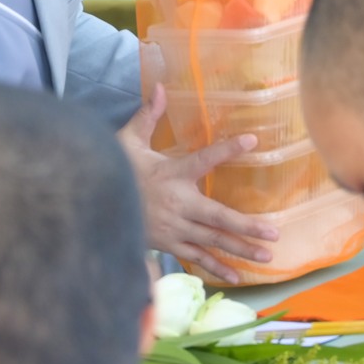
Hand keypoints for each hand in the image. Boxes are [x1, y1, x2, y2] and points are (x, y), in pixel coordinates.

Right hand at [119, 86, 280, 281]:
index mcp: (171, 174)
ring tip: (266, 258)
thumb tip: (161, 87)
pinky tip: (236, 276)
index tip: (251, 140)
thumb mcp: (127, 141)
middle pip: (218, 217)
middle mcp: (177, 205)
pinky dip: (215, 268)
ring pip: (211, 241)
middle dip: (247, 227)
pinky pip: (195, 258)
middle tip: (273, 234)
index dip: (227, 149)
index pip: (204, 159)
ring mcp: (173, 229)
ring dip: (239, 250)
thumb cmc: (115, 171)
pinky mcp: (167, 244)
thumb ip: (148, 116)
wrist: (89, 206)